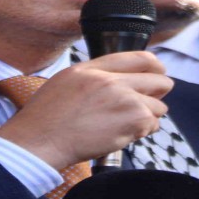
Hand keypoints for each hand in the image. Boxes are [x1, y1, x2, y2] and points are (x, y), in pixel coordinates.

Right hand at [0, 51, 172, 169]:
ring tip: (125, 124)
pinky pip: (153, 125)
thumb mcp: (66, 81)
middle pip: (159, 80)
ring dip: (147, 117)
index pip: (140, 58)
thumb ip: (94, 75)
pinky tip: (122, 134)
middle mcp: (112, 80)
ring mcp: (125, 100)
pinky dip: (142, 132)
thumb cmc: (46, 118)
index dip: (155, 67)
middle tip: (147, 103)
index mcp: (93, 68)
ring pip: (159, 106)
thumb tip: (118, 78)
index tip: (158, 74)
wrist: (40, 141)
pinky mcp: (133, 121)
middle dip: (158, 93)